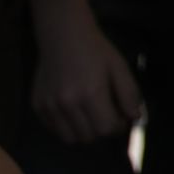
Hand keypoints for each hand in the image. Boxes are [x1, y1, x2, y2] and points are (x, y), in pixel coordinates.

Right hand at [30, 16, 142, 144]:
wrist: (63, 35)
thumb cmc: (96, 50)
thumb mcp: (119, 68)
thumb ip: (129, 95)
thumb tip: (135, 119)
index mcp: (90, 93)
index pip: (106, 129)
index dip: (118, 127)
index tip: (121, 118)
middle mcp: (67, 103)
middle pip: (89, 137)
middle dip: (103, 132)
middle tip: (108, 117)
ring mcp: (49, 106)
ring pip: (71, 138)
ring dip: (85, 133)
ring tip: (92, 116)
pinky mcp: (37, 106)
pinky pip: (55, 130)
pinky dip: (67, 128)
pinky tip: (75, 113)